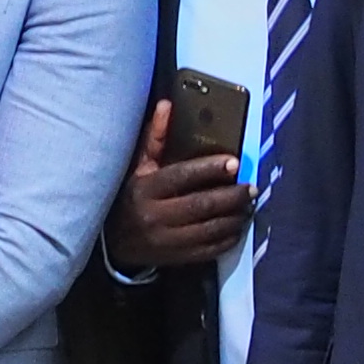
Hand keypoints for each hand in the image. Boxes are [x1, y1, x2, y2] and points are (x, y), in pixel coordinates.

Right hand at [107, 104, 253, 275]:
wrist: (112, 242)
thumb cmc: (131, 196)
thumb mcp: (137, 167)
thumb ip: (155, 138)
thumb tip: (167, 106)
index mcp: (145, 189)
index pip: (182, 175)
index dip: (210, 169)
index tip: (235, 162)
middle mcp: (154, 215)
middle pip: (201, 204)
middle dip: (231, 195)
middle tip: (251, 188)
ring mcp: (164, 240)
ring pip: (208, 229)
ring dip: (233, 218)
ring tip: (248, 207)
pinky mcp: (173, 258)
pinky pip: (207, 250)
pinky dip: (226, 239)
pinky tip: (237, 229)